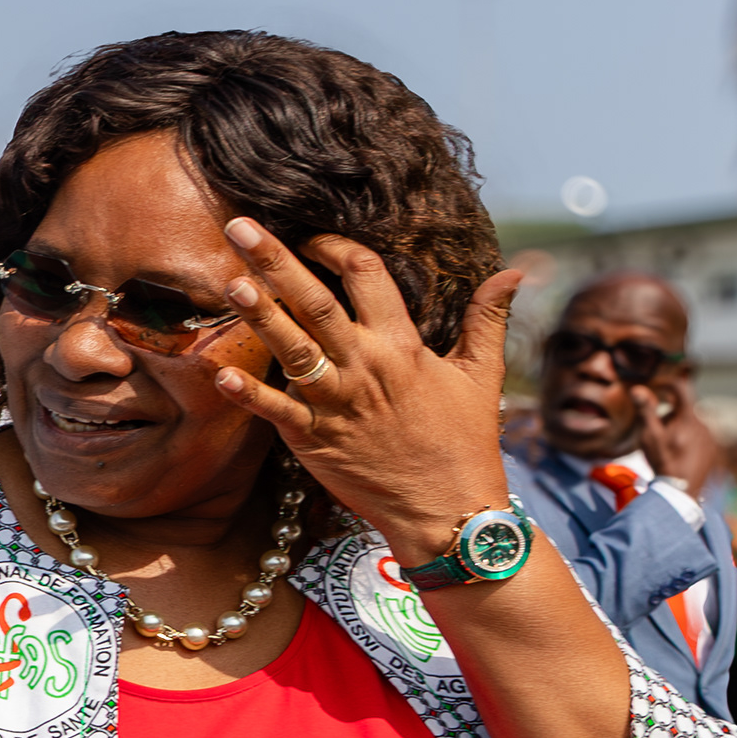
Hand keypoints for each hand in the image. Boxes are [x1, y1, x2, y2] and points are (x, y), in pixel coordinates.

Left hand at [211, 221, 526, 559]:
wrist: (449, 511)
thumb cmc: (465, 440)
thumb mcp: (483, 375)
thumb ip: (489, 319)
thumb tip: (516, 270)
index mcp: (402, 345)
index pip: (365, 275)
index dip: (334, 247)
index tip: (308, 233)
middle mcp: (364, 366)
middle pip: (315, 301)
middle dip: (275, 261)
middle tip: (238, 226)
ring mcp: (336, 403)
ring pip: (290, 348)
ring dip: (259, 315)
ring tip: (230, 282)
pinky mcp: (313, 440)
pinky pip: (275, 411)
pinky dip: (247, 392)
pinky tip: (220, 370)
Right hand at [645, 380, 727, 497]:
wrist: (682, 489)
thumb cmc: (664, 461)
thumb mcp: (650, 435)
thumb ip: (645, 411)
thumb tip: (637, 389)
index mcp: (689, 416)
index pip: (681, 387)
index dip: (667, 383)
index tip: (656, 386)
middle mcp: (705, 422)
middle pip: (684, 408)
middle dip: (669, 414)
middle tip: (656, 432)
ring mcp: (711, 436)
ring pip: (691, 422)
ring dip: (678, 427)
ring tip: (667, 446)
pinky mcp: (714, 447)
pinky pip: (699, 434)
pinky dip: (688, 438)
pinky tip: (678, 453)